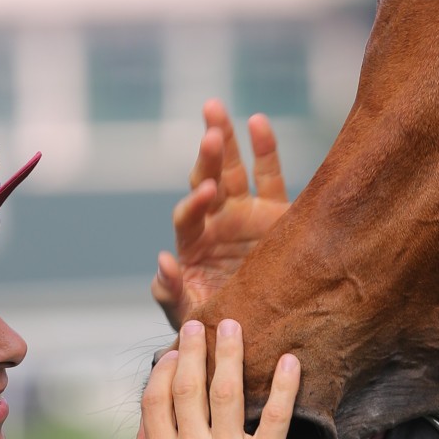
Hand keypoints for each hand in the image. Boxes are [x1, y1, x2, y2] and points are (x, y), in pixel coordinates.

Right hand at [126, 319, 299, 438]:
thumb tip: (142, 423)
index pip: (157, 400)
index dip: (164, 370)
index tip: (175, 352)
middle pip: (189, 387)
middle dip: (194, 349)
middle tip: (200, 324)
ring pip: (227, 391)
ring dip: (230, 353)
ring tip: (234, 326)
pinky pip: (275, 415)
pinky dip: (284, 385)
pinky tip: (290, 360)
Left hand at [152, 99, 289, 328]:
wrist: (257, 328)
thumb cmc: (216, 323)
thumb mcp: (189, 315)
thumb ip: (171, 292)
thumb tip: (163, 261)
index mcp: (194, 243)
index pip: (188, 216)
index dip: (194, 204)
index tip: (205, 195)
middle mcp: (217, 222)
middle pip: (206, 181)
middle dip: (206, 157)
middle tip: (210, 133)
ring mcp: (245, 213)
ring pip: (232, 169)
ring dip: (224, 140)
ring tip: (216, 111)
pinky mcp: (275, 213)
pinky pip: (269, 176)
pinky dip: (264, 148)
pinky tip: (258, 121)